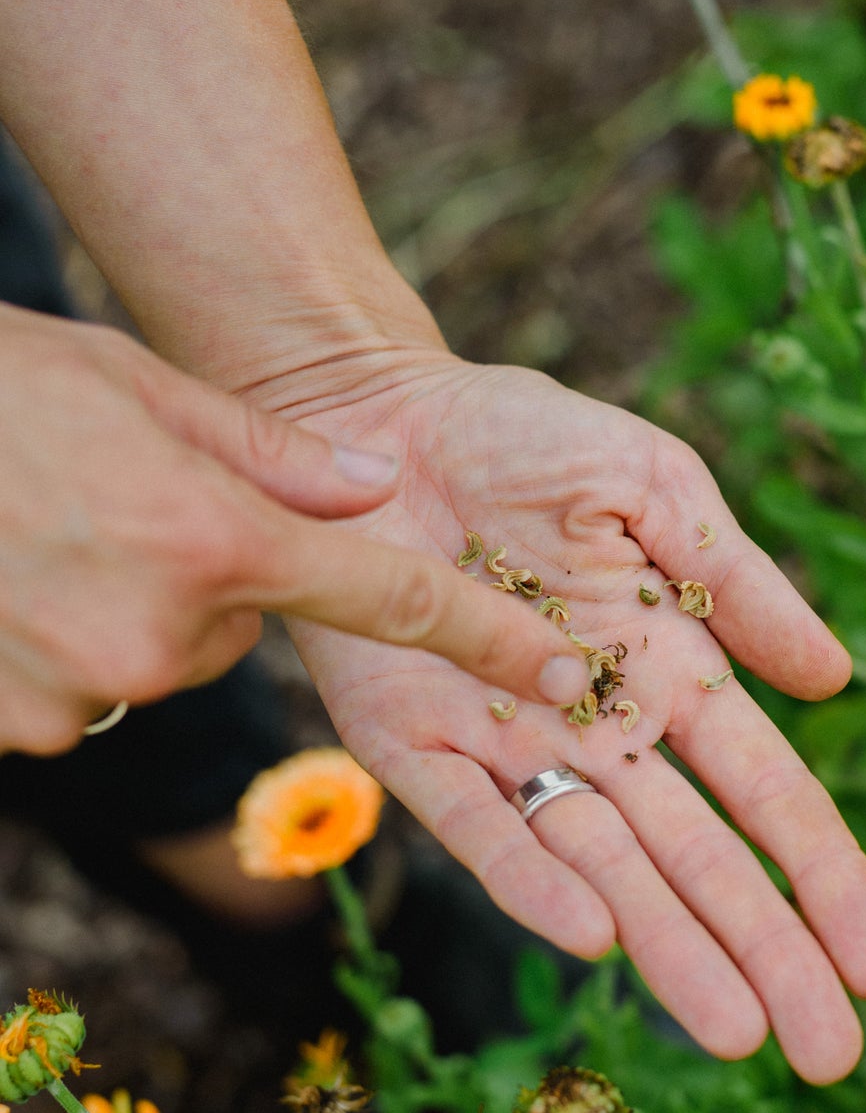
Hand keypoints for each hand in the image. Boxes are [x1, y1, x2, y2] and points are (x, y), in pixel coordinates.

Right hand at [0, 309, 592, 755]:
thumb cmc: (4, 391)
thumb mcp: (142, 385)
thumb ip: (276, 453)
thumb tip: (381, 488)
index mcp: (215, 537)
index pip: (388, 599)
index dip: (484, 634)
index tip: (562, 671)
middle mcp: (159, 633)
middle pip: (243, 629)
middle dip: (211, 577)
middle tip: (128, 504)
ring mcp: (83, 690)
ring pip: (164, 662)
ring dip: (133, 610)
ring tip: (55, 529)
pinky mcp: (22, 728)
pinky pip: (90, 691)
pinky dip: (67, 645)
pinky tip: (19, 577)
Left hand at [275, 352, 865, 1082]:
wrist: (373, 411)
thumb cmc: (523, 438)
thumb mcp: (655, 490)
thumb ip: (740, 583)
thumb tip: (837, 680)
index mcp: (671, 669)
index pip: (766, 793)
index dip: (821, 874)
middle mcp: (598, 728)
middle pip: (698, 860)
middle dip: (766, 953)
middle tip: (830, 1053)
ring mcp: (504, 742)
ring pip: (601, 867)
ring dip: (669, 949)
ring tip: (737, 1033)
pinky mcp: (405, 739)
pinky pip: (473, 822)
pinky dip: (529, 877)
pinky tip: (592, 937)